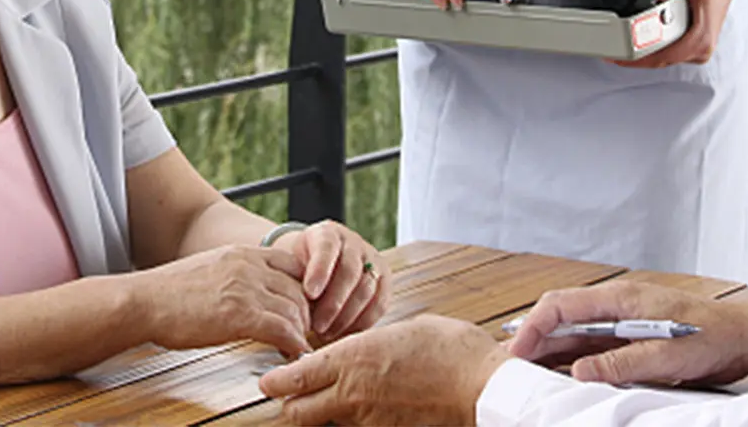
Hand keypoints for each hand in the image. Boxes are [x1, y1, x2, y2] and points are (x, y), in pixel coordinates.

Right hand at [136, 243, 311, 358]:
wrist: (146, 301)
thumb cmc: (172, 292)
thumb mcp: (212, 267)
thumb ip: (237, 272)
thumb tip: (250, 290)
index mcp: (243, 253)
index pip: (292, 264)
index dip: (302, 287)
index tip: (300, 307)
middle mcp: (250, 266)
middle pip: (299, 287)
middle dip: (305, 312)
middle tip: (302, 332)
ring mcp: (246, 289)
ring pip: (295, 308)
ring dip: (301, 331)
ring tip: (297, 346)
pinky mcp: (240, 315)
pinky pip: (282, 329)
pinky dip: (293, 345)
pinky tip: (291, 355)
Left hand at [260, 314, 504, 424]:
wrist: (479, 387)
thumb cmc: (449, 348)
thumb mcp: (405, 330)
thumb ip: (375, 344)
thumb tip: (364, 349)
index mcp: (354, 357)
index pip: (298, 375)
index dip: (277, 381)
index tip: (267, 381)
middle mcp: (352, 393)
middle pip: (299, 412)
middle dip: (290, 406)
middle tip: (287, 398)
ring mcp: (368, 421)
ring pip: (326, 424)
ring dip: (320, 415)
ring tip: (325, 402)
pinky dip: (350, 423)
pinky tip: (363, 411)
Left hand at [278, 222, 387, 341]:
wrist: (319, 263)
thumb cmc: (301, 269)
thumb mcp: (293, 267)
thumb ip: (294, 283)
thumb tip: (290, 316)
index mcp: (327, 233)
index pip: (327, 247)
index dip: (320, 271)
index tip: (309, 294)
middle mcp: (353, 242)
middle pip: (350, 271)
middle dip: (333, 303)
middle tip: (317, 326)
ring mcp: (372, 259)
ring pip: (366, 289)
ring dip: (346, 317)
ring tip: (327, 334)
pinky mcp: (384, 279)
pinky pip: (380, 303)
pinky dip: (363, 322)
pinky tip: (345, 333)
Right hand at [508, 281, 747, 387]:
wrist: (739, 337)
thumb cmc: (708, 337)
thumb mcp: (666, 356)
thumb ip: (621, 364)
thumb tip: (578, 373)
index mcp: (620, 299)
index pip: (562, 305)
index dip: (534, 326)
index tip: (516, 350)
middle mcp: (616, 305)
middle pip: (562, 317)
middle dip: (533, 338)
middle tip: (511, 365)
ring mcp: (622, 319)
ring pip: (574, 331)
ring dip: (551, 350)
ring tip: (529, 371)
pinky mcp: (630, 335)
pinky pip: (591, 344)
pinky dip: (572, 357)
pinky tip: (562, 373)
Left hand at [619, 0, 740, 67]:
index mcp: (702, 39)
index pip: (664, 57)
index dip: (639, 59)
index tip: (620, 58)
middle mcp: (701, 48)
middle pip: (662, 61)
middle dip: (637, 57)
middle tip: (613, 53)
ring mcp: (697, 46)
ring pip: (664, 57)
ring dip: (644, 52)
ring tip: (621, 45)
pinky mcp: (692, 41)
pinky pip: (668, 50)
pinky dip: (652, 46)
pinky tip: (638, 39)